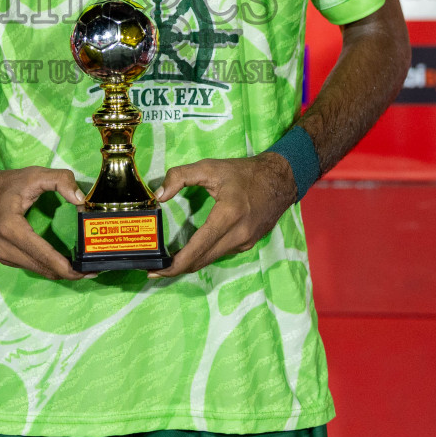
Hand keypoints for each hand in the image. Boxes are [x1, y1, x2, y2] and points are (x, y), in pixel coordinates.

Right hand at [0, 165, 88, 280]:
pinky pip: (31, 266)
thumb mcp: (34, 174)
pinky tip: (63, 262)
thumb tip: (80, 200)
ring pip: (38, 270)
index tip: (86, 270)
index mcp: (10, 228)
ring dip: (59, 272)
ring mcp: (2, 255)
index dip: (67, 266)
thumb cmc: (6, 184)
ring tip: (82, 267)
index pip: (43, 255)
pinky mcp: (4, 257)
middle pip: (43, 268)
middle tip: (92, 270)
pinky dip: (48, 267)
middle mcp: (4, 247)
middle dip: (69, 273)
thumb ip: (61, 180)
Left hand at [147, 153, 296, 277]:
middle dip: (177, 268)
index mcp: (228, 216)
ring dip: (190, 263)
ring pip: (211, 259)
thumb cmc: (244, 172)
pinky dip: (203, 256)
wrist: (281, 179)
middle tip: (154, 269)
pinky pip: (220, 253)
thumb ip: (180, 176)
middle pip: (202, 260)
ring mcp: (245, 242)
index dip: (176, 263)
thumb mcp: (210, 167)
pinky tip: (191, 252)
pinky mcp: (248, 244)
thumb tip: (159, 195)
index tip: (156, 270)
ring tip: (168, 262)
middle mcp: (238, 235)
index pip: (198, 247)